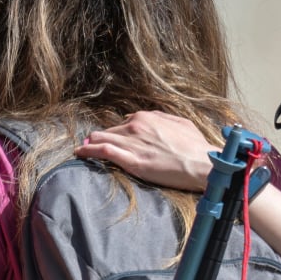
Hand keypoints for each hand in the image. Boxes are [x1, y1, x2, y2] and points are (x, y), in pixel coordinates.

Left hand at [75, 112, 217, 191]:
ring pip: (102, 139)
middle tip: (91, 143)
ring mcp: (132, 143)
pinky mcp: (131, 160)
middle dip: (101, 137)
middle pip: (110, 131)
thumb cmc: (194, 146)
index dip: (116, 132)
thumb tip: (149, 117)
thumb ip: (162, 118)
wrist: (201, 163)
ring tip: (82, 149)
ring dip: (91, 143)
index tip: (112, 137)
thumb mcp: (180, 123)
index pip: (123, 123)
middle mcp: (135, 126)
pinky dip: (89, 151)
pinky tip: (80, 153)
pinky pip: (103, 152)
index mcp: (146, 117)